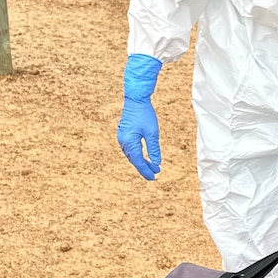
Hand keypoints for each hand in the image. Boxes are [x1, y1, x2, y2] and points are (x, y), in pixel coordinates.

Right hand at [117, 55, 162, 179]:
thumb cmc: (145, 114)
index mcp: (129, 142)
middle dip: (144, 167)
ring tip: (151, 167)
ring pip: (131, 155)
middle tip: (154, 174)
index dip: (146, 170)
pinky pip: (130, 149)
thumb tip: (156, 163)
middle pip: (134, 159)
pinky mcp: (123, 134)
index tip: (154, 177)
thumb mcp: (152, 132)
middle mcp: (123, 142)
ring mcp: (122, 138)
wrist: (135, 99)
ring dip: (140, 161)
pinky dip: (137, 154)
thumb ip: (154, 149)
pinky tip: (143, 157)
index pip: (138, 161)